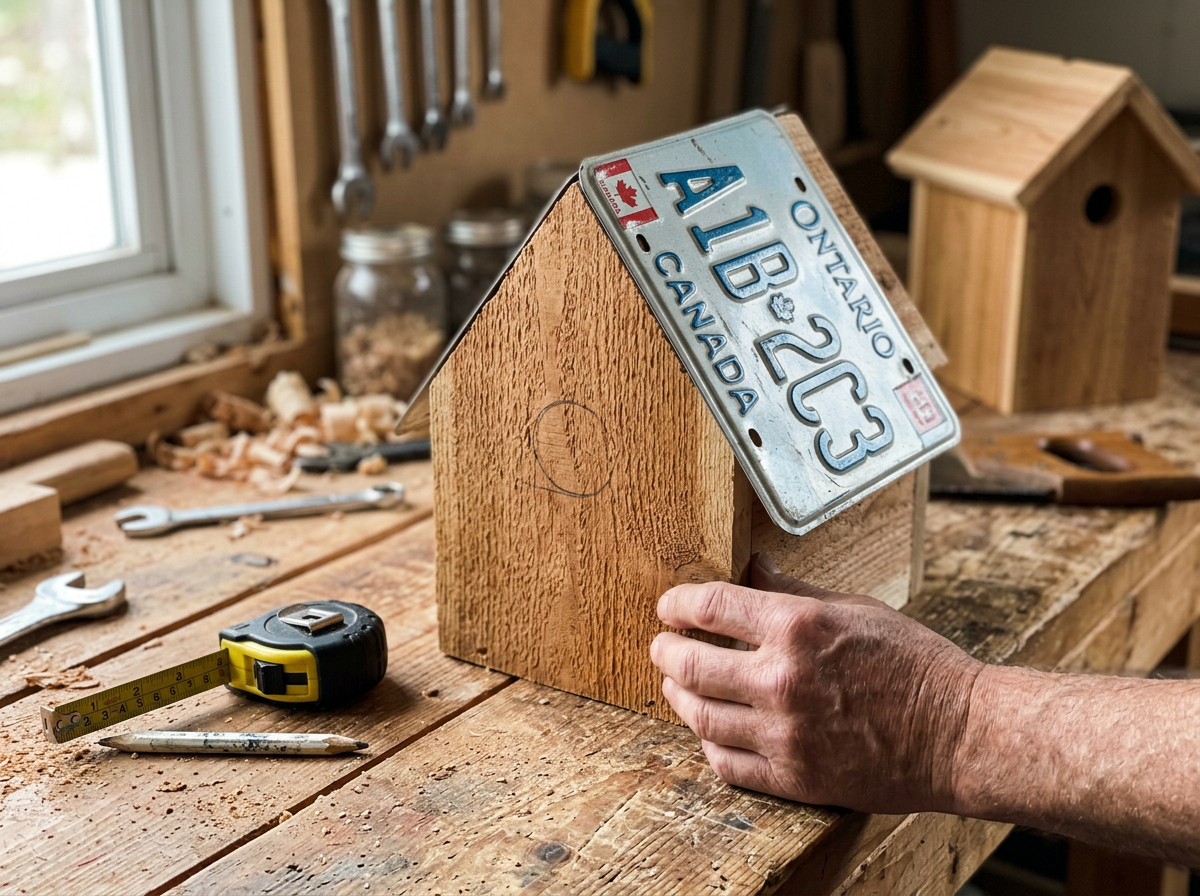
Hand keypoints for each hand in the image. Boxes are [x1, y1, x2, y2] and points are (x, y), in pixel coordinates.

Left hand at [649, 553, 982, 812]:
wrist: (957, 733)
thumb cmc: (914, 664)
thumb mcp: (854, 606)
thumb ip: (793, 589)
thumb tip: (753, 568)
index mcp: (797, 626)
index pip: (709, 606)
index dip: (678, 603)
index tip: (670, 606)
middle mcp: (782, 679)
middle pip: (689, 663)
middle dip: (665, 650)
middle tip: (662, 645)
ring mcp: (784, 733)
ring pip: (700, 715)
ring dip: (677, 696)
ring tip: (675, 686)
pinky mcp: (794, 776)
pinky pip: (727, 763)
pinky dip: (708, 743)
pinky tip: (708, 729)